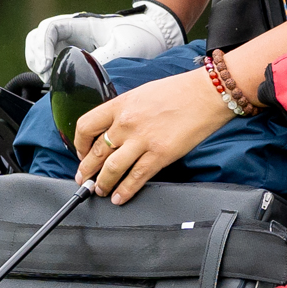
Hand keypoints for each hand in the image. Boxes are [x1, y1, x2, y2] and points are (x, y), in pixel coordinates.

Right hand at [23, 0, 183, 76]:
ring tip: (48, 81)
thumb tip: (84, 78)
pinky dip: (50, 71)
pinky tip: (56, 84)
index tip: (47, 65)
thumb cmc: (141, 35)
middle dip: (35, 55)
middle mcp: (73, 31)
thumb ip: (102, 60)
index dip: (42, 46)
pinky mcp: (76, 57)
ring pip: (42, 48)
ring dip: (39, 62)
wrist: (156, 35)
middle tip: (45, 75)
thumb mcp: (123, 49)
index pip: (49, 29)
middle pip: (38, 37)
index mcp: (82, 24)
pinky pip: (54, 61)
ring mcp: (73, 43)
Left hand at [74, 68, 234, 202]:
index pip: (86, 126)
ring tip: (101, 190)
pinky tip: (120, 197)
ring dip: (103, 183)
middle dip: (87, 170)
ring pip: (111, 168)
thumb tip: (115, 129)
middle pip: (96, 152)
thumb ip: (125, 111)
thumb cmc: (180, 91)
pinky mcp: (160, 155)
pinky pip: (136, 177)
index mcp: (120, 104)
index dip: (79, 144)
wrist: (207, 94)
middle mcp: (126, 122)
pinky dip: (125, 191)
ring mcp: (142, 140)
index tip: (82, 152)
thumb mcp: (142, 94)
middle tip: (85, 179)